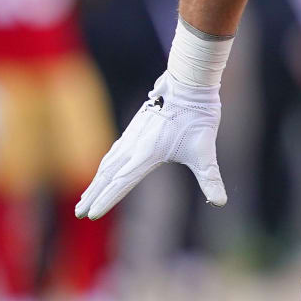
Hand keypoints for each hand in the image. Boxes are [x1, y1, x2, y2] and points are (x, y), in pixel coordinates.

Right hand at [76, 71, 225, 218]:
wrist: (188, 85)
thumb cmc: (198, 117)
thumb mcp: (206, 152)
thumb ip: (210, 178)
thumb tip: (220, 202)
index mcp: (147, 153)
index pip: (122, 182)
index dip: (106, 199)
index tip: (92, 215)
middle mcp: (134, 146)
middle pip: (107, 176)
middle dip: (93, 195)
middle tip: (79, 213)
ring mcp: (132, 136)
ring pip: (107, 163)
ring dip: (95, 181)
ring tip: (85, 197)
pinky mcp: (135, 129)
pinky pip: (114, 152)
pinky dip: (104, 166)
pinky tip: (103, 171)